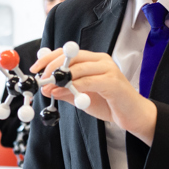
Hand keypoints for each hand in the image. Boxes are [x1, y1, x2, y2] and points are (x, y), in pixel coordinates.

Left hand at [31, 48, 157, 144]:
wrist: (133, 116)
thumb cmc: (109, 104)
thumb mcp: (81, 97)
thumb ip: (65, 91)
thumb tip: (45, 88)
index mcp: (94, 60)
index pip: (68, 52)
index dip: (49, 57)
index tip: (35, 68)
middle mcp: (102, 60)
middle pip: (72, 56)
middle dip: (53, 66)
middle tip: (41, 78)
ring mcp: (109, 69)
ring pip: (79, 67)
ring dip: (61, 77)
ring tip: (50, 87)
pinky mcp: (114, 82)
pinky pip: (89, 81)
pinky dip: (75, 86)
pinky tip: (66, 92)